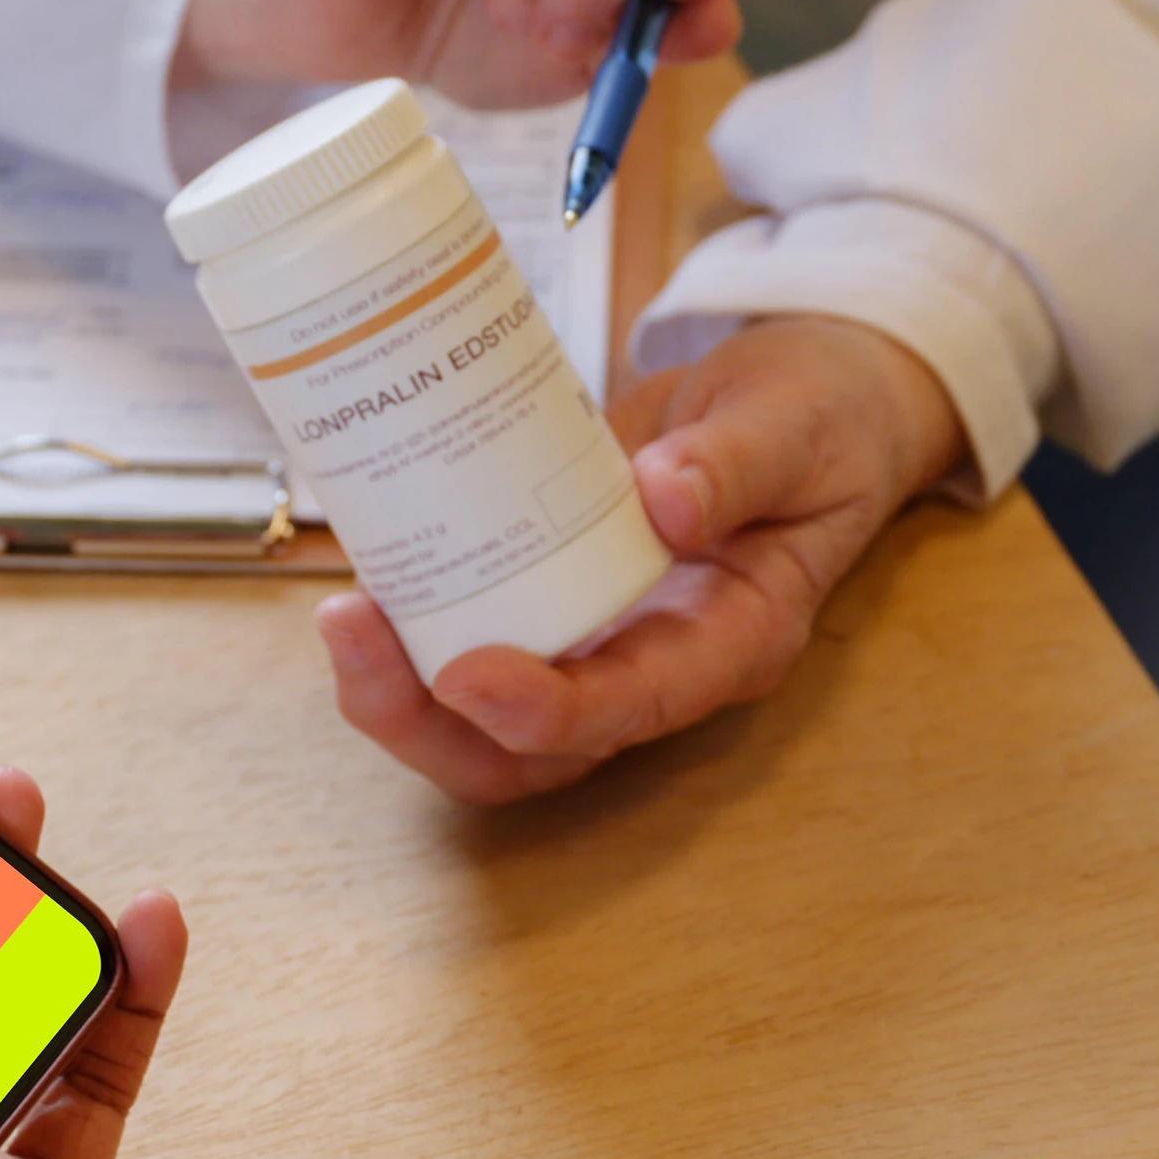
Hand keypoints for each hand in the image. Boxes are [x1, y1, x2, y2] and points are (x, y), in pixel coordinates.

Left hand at [323, 316, 966, 802]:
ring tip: (342, 617)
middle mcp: (658, 663)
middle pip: (536, 755)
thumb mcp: (796, 421)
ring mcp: (599, 643)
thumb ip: (738, 461)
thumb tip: (664, 499)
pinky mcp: (552, 604)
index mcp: (736, 638)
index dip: (551, 710)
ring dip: (401, 692)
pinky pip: (472, 645)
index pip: (641, 704)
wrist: (804, 402)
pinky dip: (409, 631)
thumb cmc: (817, 418)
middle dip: (432, 722)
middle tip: (355, 634)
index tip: (468, 676)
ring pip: (486, 724)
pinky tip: (363, 576)